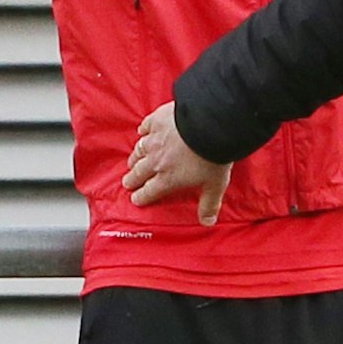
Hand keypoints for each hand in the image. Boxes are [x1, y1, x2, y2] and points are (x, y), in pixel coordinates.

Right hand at [122, 103, 231, 225]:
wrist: (211, 125)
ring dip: (134, 158)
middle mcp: (156, 161)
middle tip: (127, 183)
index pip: (148, 192)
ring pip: (139, 151)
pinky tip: (142, 132)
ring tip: (132, 161)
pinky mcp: (158, 120)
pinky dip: (143, 131)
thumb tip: (207, 222)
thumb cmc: (213, 156)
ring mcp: (155, 139)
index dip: (141, 197)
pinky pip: (145, 127)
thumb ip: (209, 204)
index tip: (135, 198)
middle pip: (138, 172)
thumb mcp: (215, 184)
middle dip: (132, 179)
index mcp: (167, 179)